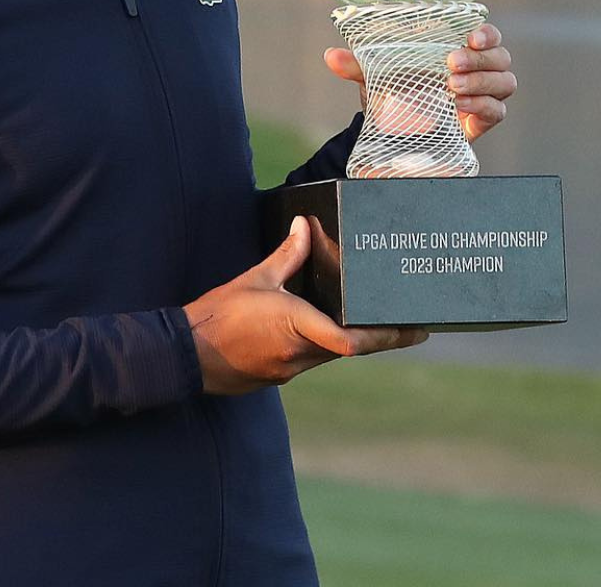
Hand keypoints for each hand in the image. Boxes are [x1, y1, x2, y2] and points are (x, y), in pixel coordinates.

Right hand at [182, 216, 428, 395]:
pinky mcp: (278, 375)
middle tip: (413, 328)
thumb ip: (286, 255)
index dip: (383, 338)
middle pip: (352, 349)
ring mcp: (289, 369)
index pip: (350, 341)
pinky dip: (328, 345)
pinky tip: (328, 331)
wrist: (187, 355)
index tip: (411, 331)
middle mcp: (299, 354)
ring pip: (333, 355)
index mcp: (296, 327)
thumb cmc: (218, 315)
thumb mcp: (255, 278)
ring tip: (380, 325)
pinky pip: (312, 358)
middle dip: (383, 338)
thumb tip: (304, 226)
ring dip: (357, 342)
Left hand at [323, 20, 516, 143]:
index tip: (472, 36)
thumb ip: (355, 66)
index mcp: (456, 48)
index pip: (486, 34)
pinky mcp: (480, 122)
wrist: (391, 132)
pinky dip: (483, 106)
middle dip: (479, 59)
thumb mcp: (373, 76)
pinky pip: (497, 111)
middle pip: (501, 58)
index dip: (486, 33)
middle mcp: (474, 70)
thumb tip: (330, 56)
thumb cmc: (391, 92)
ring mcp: (480, 95)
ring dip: (482, 82)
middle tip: (450, 64)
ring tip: (452, 88)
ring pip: (505, 82)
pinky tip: (460, 107)